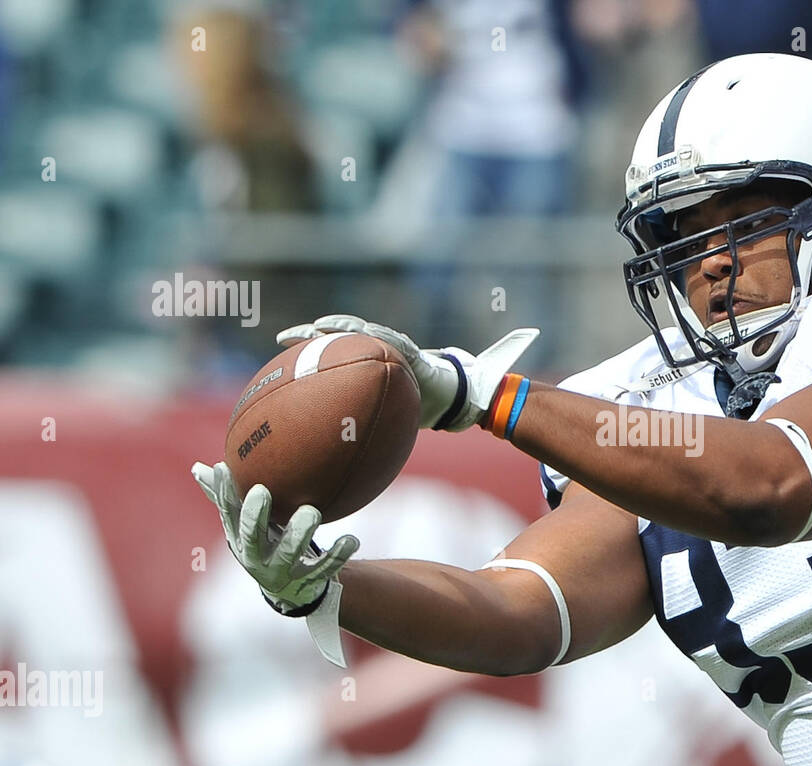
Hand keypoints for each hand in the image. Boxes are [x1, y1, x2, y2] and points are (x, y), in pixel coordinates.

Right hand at [190, 461, 357, 613]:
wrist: (290, 591)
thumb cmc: (266, 545)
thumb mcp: (246, 526)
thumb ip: (226, 498)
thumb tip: (198, 468)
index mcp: (241, 540)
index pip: (228, 514)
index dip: (224, 492)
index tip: (226, 467)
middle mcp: (257, 559)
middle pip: (252, 537)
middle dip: (254, 516)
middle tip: (262, 491)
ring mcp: (281, 573)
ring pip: (288, 554)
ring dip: (299, 534)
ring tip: (311, 513)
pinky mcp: (307, 583)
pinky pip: (324, 569)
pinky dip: (338, 555)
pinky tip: (351, 539)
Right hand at [276, 314, 538, 430]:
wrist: (451, 390)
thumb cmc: (462, 382)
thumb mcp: (483, 370)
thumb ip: (503, 353)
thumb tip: (533, 332)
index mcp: (407, 348)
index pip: (380, 335)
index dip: (359, 331)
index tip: (338, 329)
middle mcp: (384, 350)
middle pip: (345, 338)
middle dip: (319, 335)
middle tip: (291, 337)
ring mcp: (369, 361)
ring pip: (332, 353)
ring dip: (306, 351)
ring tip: (278, 351)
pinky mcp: (362, 374)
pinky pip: (332, 373)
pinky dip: (311, 374)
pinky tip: (285, 385)